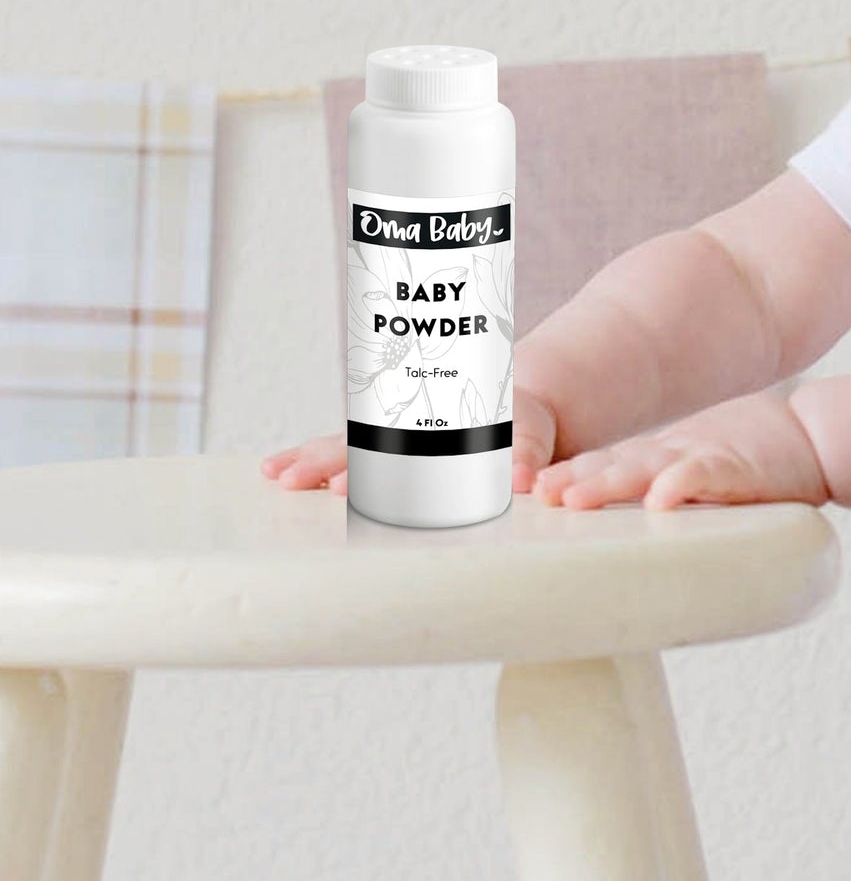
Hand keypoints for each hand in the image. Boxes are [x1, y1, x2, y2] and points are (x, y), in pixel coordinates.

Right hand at [262, 388, 559, 496]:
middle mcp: (411, 428)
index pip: (394, 438)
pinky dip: (321, 465)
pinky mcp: (399, 457)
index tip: (343, 484)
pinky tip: (288, 476)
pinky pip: (354, 459)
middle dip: (324, 460)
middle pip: (358, 440)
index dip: (366, 459)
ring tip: (274, 474)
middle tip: (289, 478)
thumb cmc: (528, 423)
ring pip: (346, 447)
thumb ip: (529, 451)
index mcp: (439, 417)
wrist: (527, 411)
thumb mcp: (533, 430)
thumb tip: (523, 478)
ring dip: (311, 459)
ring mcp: (399, 443)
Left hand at [531, 387, 830, 510]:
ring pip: (645, 469)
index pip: (602, 465)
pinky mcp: (736, 468)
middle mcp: (670, 456)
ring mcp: (701, 458)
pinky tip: (660, 498)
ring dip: (607, 484)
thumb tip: (610, 513)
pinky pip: (704, 476)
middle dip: (571, 480)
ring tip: (573, 497)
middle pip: (611, 466)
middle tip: (533, 494)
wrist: (810, 437)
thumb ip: (655, 486)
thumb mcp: (692, 470)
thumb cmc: (750, 460)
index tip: (521, 492)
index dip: (564, 476)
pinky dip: (681, 484)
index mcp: (657, 459)